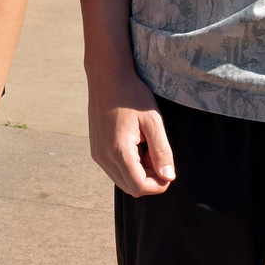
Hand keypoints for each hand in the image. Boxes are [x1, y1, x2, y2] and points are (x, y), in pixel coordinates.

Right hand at [87, 65, 174, 195]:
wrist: (106, 76)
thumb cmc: (132, 95)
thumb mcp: (153, 121)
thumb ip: (162, 151)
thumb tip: (168, 177)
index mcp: (119, 151)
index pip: (140, 187)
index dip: (159, 185)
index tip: (167, 169)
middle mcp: (104, 156)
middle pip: (131, 188)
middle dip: (149, 179)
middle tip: (156, 154)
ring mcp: (97, 153)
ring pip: (122, 180)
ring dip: (139, 172)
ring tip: (145, 147)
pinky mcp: (96, 149)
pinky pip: (114, 169)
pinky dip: (128, 165)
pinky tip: (134, 144)